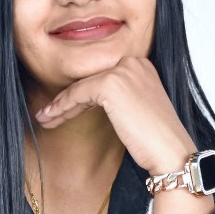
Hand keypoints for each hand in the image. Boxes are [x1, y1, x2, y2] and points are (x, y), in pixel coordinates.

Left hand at [34, 55, 195, 173]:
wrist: (169, 152)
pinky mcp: (112, 83)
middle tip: (47, 115)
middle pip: (90, 80)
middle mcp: (134, 61)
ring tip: (45, 119)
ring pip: (81, 87)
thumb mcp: (136, 110)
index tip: (61, 109)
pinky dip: (62, 107)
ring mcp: (123, 70)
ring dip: (59, 105)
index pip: (101, 78)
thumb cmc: (155, 140)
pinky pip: (78, 94)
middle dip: (66, 100)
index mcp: (141, 65)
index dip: (79, 95)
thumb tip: (86, 100)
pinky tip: (51, 118)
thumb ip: (118, 98)